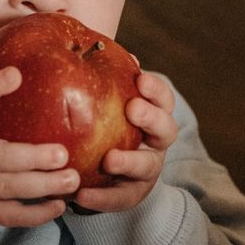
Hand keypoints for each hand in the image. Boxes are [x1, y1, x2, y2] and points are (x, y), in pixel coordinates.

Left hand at [72, 71, 177, 212]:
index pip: (162, 99)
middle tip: (133, 109)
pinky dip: (101, 198)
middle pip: (165, 130)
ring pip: (146, 167)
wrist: (97, 166)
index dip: (155, 90)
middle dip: (151, 118)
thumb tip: (94, 46)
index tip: (140, 79)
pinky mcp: (128, 195)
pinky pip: (118, 198)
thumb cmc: (98, 118)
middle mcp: (154, 142)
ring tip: (109, 160)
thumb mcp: (101, 97)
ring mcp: (145, 170)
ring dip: (130, 162)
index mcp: (151, 115)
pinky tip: (80, 195)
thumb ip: (101, 77)